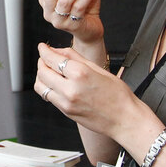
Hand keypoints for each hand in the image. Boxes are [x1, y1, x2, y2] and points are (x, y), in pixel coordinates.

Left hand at [34, 43, 155, 144]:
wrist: (125, 119)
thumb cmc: (118, 95)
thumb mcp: (99, 69)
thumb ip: (75, 57)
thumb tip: (58, 50)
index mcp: (80, 74)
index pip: (52, 59)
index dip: (44, 51)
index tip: (42, 47)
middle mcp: (70, 89)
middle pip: (42, 71)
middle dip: (41, 61)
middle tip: (45, 57)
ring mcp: (66, 102)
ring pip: (41, 86)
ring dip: (41, 76)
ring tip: (48, 71)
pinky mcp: (65, 112)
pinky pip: (48, 97)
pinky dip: (47, 88)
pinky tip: (55, 84)